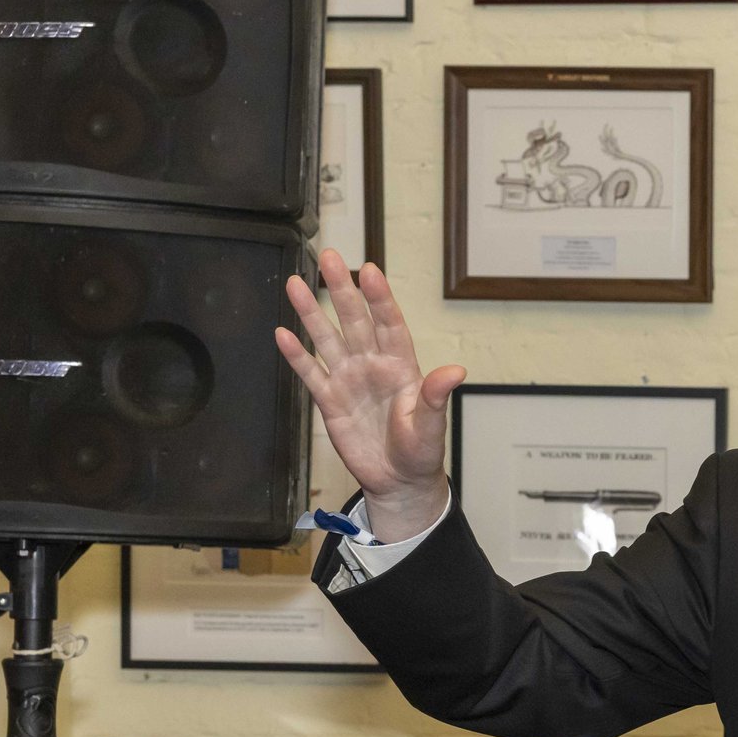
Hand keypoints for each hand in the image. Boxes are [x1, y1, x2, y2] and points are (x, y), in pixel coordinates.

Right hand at [274, 250, 465, 542]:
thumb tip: (455, 371)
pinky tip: (282, 333)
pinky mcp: (330, 401)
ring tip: (295, 282)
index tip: (369, 270)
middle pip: (355, 321)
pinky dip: (296, 355)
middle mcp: (373, 365)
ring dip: (311, 313)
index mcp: (402, 366)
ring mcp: (349, 380)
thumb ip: (437, 397)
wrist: (399, 480)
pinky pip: (311, 373)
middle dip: (341, 289)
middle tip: (327, 256)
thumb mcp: (432, 426)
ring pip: (328, 339)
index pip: (389, 324)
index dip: (380, 298)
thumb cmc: (421, 450)